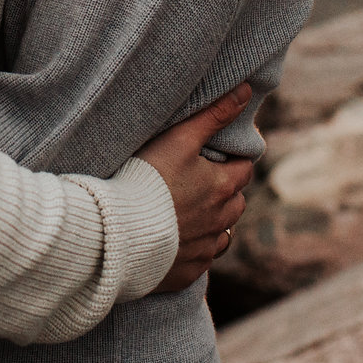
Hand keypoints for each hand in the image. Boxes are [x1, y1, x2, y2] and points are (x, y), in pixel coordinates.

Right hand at [137, 84, 256, 294]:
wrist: (116, 234)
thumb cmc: (147, 180)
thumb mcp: (180, 139)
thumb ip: (214, 114)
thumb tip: (246, 90)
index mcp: (222, 188)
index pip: (243, 169)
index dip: (234, 160)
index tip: (220, 156)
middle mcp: (221, 222)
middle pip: (236, 204)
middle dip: (225, 193)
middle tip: (202, 182)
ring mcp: (204, 250)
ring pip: (222, 235)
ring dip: (214, 224)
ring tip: (190, 213)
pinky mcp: (187, 272)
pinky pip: (201, 260)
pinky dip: (194, 249)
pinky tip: (176, 241)